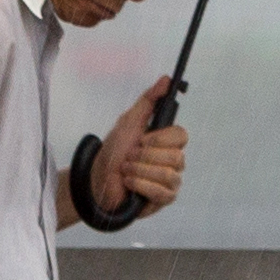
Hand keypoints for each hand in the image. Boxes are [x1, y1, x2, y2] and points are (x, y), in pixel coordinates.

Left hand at [93, 76, 186, 219]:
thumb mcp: (129, 121)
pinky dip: (141, 186)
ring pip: (169, 175)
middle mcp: (173, 161)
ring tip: (127, 170)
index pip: (181, 136)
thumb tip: (166, 79)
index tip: (142, 139)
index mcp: (167, 141)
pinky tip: (130, 183)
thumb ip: (149, 100)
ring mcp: (170, 181)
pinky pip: (162, 193)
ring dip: (140, 171)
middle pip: (177, 157)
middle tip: (130, 156)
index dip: (160, 138)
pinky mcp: (164, 199)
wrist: (97, 178)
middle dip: (146, 157)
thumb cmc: (114, 150)